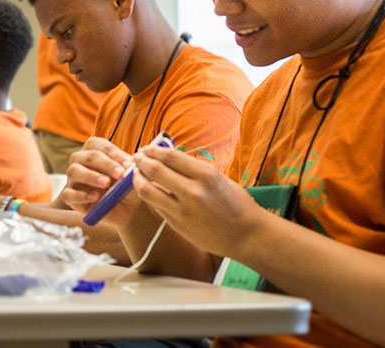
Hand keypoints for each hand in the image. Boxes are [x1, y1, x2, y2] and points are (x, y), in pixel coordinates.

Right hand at [61, 137, 134, 225]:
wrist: (125, 209)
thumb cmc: (126, 187)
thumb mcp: (132, 177)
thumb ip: (133, 168)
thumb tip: (136, 158)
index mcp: (93, 150)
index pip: (98, 145)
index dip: (114, 153)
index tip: (129, 164)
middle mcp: (80, 161)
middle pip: (87, 156)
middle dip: (105, 164)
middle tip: (120, 173)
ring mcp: (73, 178)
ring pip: (74, 171)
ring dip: (91, 176)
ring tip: (106, 183)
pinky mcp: (69, 196)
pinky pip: (68, 194)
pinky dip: (81, 195)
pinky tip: (94, 197)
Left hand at [132, 144, 265, 258]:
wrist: (247, 236)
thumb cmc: (237, 204)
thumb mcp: (218, 178)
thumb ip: (192, 170)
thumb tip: (166, 159)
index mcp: (206, 176)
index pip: (170, 157)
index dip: (154, 150)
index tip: (146, 148)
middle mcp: (193, 192)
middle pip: (154, 171)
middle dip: (141, 161)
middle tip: (137, 157)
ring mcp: (183, 211)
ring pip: (147, 191)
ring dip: (138, 179)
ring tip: (136, 173)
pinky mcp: (177, 225)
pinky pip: (156, 206)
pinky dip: (149, 195)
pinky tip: (148, 190)